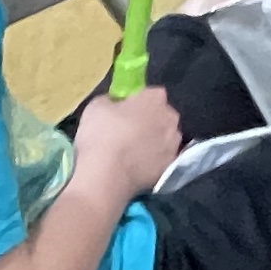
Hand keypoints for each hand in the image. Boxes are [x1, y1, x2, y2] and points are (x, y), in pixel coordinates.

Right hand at [72, 84, 184, 205]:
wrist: (106, 175)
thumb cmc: (101, 134)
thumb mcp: (97, 106)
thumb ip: (111, 101)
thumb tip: (115, 105)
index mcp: (155, 98)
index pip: (151, 94)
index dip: (138, 101)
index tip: (124, 111)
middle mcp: (171, 118)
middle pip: (162, 115)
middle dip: (149, 120)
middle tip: (128, 131)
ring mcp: (173, 143)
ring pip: (165, 137)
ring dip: (154, 141)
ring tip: (132, 152)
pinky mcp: (170, 166)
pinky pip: (163, 158)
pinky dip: (154, 160)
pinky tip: (138, 167)